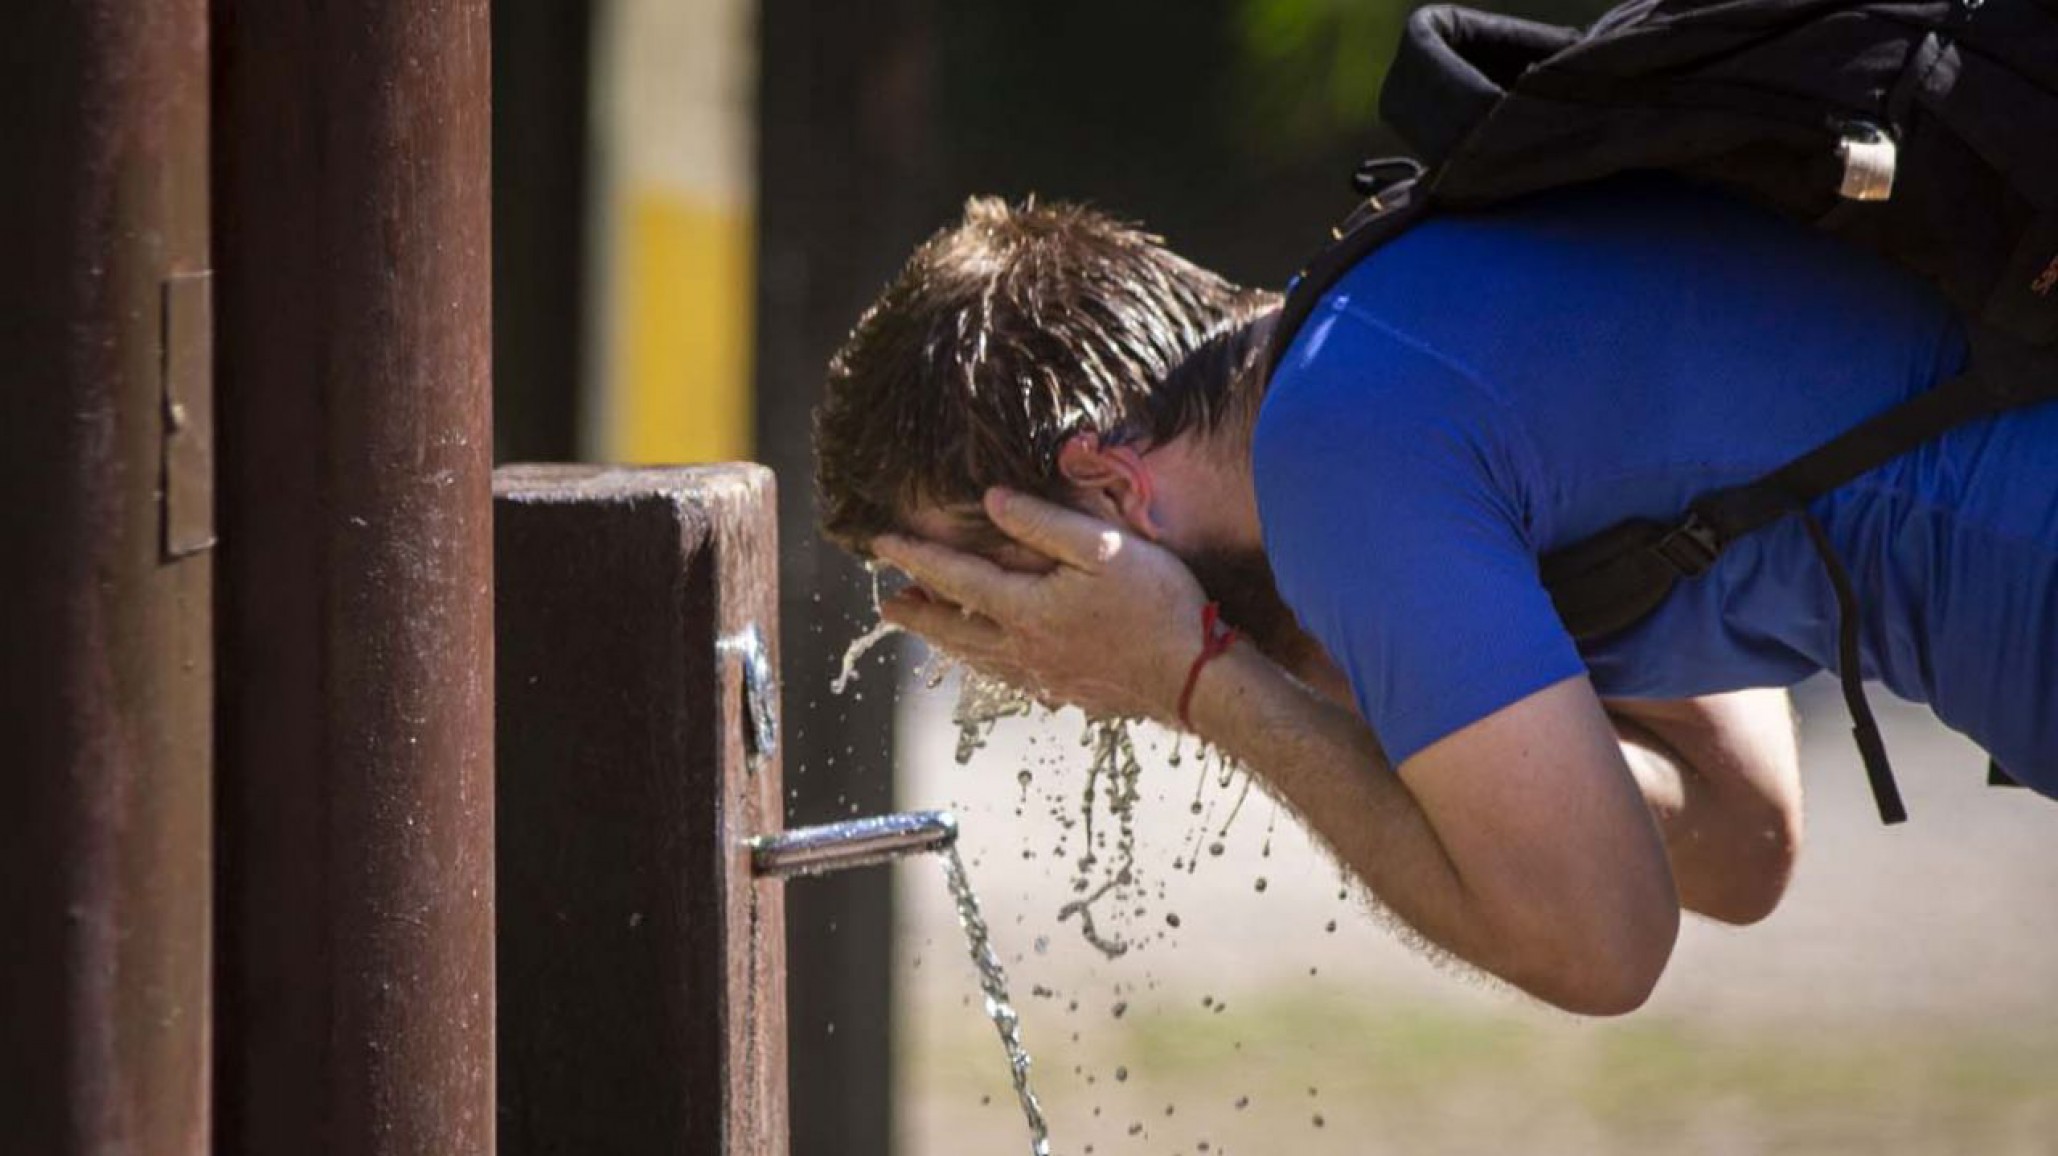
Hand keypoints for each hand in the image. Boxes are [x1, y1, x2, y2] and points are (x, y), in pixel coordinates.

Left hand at [872, 488, 1208, 722]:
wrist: (1196, 679)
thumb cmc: (1157, 605)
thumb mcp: (1103, 549)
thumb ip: (1042, 523)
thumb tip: (991, 501)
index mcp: (1026, 609)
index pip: (955, 580)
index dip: (916, 558)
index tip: (882, 543)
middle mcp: (1025, 649)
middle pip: (954, 630)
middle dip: (918, 614)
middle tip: (887, 604)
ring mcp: (1046, 676)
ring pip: (979, 658)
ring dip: (946, 640)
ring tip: (928, 629)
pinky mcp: (1070, 692)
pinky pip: (1010, 677)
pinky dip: (986, 663)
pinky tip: (995, 660)